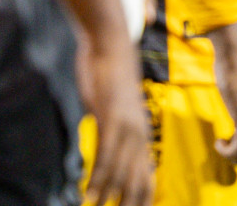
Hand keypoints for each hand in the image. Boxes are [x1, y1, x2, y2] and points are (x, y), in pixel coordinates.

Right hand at [76, 25, 153, 205]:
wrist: (110, 45)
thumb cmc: (110, 78)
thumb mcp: (114, 111)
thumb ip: (113, 132)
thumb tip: (107, 151)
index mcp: (141, 135)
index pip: (146, 178)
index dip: (141, 201)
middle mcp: (139, 134)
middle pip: (138, 182)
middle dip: (129, 205)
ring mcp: (127, 126)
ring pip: (122, 173)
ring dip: (109, 199)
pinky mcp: (111, 117)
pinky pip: (107, 155)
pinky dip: (99, 178)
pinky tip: (90, 195)